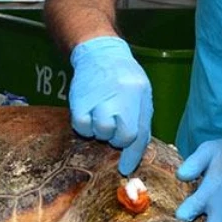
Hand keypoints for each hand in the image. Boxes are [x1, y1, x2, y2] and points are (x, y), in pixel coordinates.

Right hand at [69, 36, 152, 175]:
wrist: (98, 52)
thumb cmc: (123, 76)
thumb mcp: (141, 92)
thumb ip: (141, 119)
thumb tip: (137, 149)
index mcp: (139, 93)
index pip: (140, 132)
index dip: (133, 155)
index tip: (126, 169)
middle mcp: (121, 96)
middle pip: (121, 137)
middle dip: (118, 138)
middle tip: (114, 125)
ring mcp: (99, 98)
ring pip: (102, 132)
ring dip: (102, 131)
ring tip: (102, 115)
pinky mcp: (79, 101)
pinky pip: (82, 127)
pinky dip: (85, 127)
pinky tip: (89, 114)